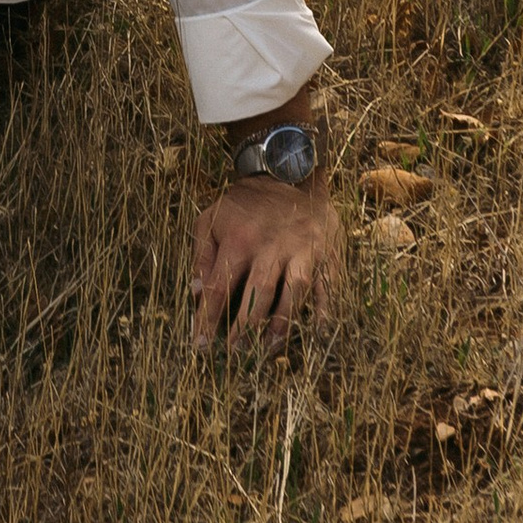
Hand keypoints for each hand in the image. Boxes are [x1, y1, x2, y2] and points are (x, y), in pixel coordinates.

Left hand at [191, 175, 341, 345]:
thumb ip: (200, 255)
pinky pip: (326, 285)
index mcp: (239, 241)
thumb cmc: (243, 202)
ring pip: (294, 293)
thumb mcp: (211, 218)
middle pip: (258, 295)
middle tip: (236, 353)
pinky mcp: (324, 253)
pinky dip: (323, 309)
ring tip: (270, 348)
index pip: (219, 288)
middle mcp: (270, 248)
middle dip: (245, 328)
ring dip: (283, 324)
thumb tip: (195, 292)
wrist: (286, 170)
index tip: (200, 345)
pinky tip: (317, 331)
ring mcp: (301, 251)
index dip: (208, 319)